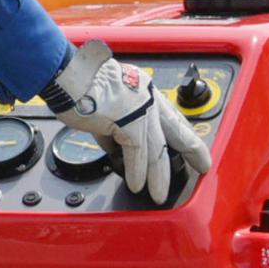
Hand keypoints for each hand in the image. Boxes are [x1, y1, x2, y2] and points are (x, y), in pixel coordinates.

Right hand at [46, 40, 209, 197]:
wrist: (67, 74)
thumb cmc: (79, 83)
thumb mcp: (106, 101)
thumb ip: (114, 123)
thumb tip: (112, 142)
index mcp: (143, 89)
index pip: (170, 115)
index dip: (182, 133)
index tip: (191, 145)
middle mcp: (147, 96)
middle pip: (177, 129)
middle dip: (193, 150)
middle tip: (202, 165)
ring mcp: (140, 107)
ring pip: (158, 148)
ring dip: (159, 175)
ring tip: (160, 193)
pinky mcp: (129, 120)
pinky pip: (137, 152)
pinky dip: (137, 171)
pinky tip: (138, 184)